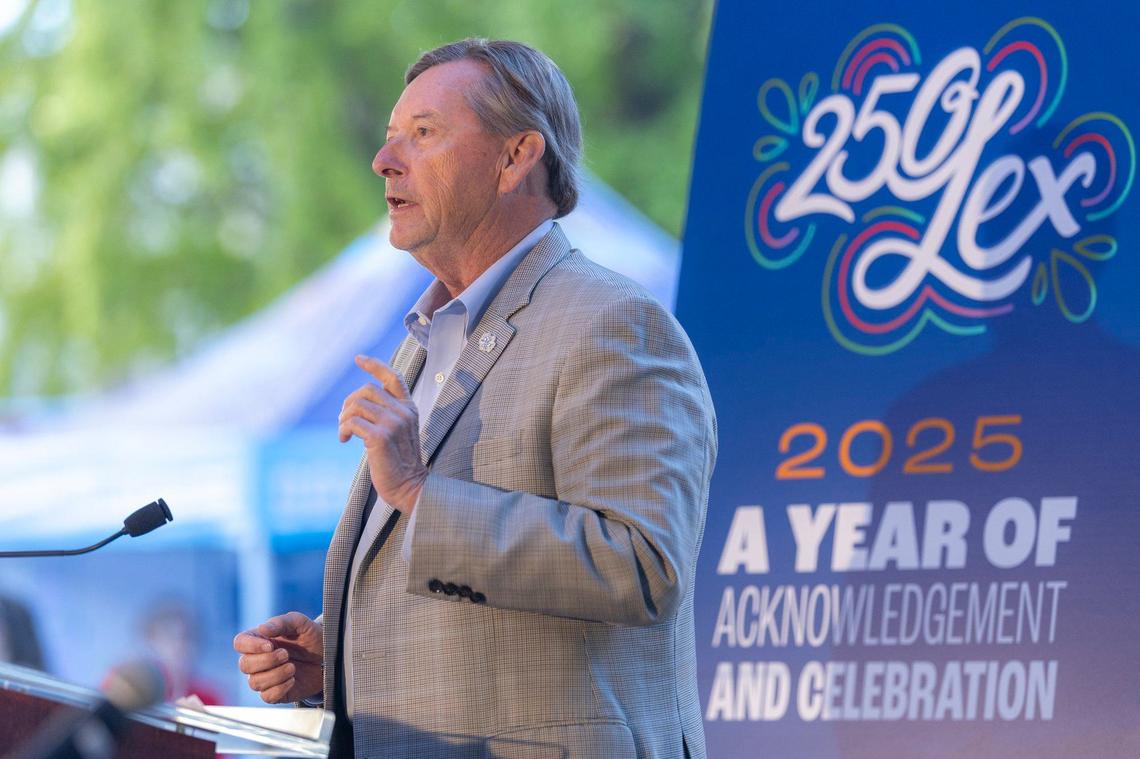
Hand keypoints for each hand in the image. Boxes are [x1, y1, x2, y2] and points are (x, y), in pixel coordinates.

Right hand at [233, 612, 322, 703]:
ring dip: (275, 675)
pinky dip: (280, 688)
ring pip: (254, 682)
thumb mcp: (300, 624)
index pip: (240, 643)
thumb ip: (282, 622)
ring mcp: (265, 677)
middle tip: (286, 654)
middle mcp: (258, 659)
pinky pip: (267, 696)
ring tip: (292, 667)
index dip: (251, 646)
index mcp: (259, 640)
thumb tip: (262, 628)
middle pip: (244, 665)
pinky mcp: (274, 693)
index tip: (270, 645)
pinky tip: (292, 679)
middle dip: (266, 661)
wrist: (328, 657)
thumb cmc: (311, 637)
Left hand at [338, 355, 426, 512]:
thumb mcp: (397, 432)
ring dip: (344, 419)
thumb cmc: (398, 462)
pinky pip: (352, 422)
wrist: (408, 486)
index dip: (375, 365)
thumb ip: (386, 414)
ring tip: (345, 434)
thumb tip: (355, 405)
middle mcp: (403, 412)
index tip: (358, 358)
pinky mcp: (381, 437)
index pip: (393, 378)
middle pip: (367, 390)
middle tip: (344, 421)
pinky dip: (344, 430)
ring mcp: (393, 424)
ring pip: (357, 405)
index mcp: (409, 408)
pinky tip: (345, 440)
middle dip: (349, 402)